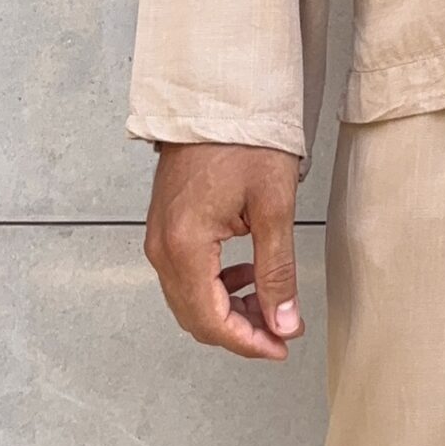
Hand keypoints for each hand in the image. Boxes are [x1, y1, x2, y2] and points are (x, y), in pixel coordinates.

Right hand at [144, 142, 303, 361]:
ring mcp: (160, 237)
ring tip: (270, 302)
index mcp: (184, 246)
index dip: (248, 343)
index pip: (211, 320)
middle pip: (195, 317)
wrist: (216, 98)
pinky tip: (247, 274)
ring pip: (190, 299)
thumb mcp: (273, 208)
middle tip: (282, 331)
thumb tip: (284, 322)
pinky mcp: (166, 226)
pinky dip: (217, 287)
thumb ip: (277, 272)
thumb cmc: (244, 141)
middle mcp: (162, 247)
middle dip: (240, 332)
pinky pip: (186, 275)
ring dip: (229, 311)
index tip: (281, 347)